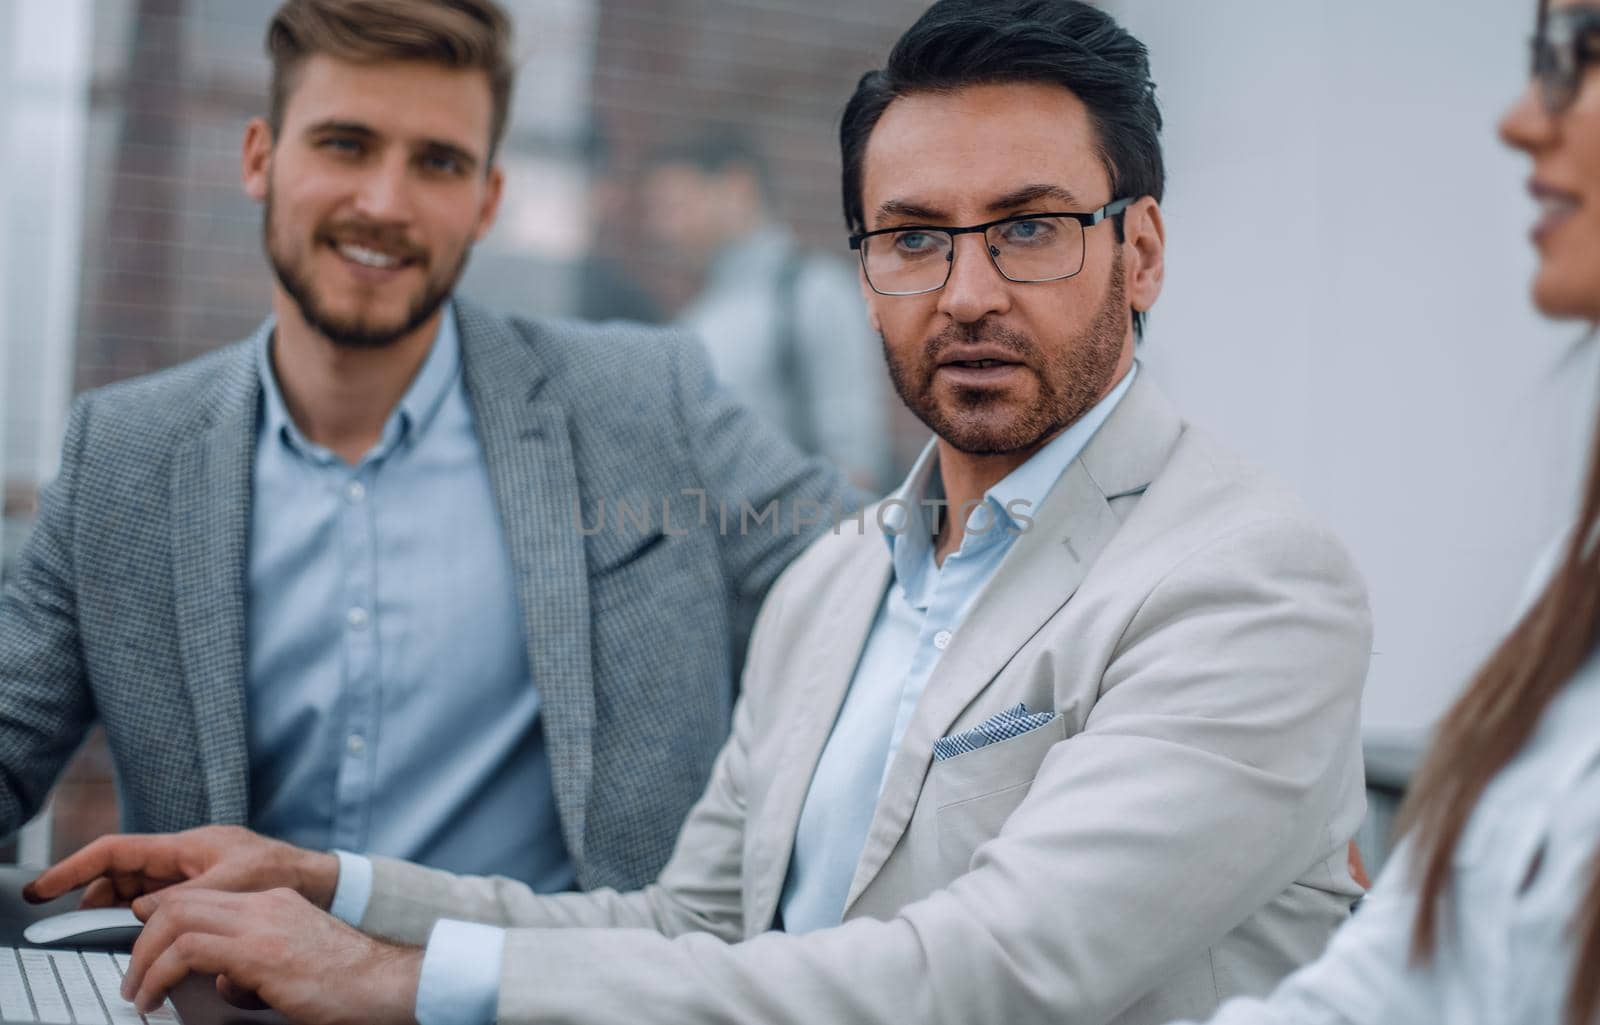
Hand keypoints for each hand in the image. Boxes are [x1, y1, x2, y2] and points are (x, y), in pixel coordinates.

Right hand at [22, 825, 340, 913]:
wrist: (318, 880)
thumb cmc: (282, 873)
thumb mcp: (233, 886)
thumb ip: (184, 899)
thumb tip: (141, 911)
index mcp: (186, 846)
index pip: (116, 852)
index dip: (75, 868)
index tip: (43, 889)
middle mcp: (183, 858)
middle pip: (120, 874)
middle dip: (92, 898)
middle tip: (74, 928)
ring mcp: (190, 875)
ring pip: (136, 893)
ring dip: (118, 915)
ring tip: (110, 943)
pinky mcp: (202, 892)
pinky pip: (158, 905)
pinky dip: (143, 922)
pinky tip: (142, 944)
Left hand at [122, 887, 419, 1024]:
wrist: (385, 983)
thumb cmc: (346, 983)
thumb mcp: (294, 959)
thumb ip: (257, 958)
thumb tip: (225, 982)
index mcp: (274, 903)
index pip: (202, 897)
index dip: (164, 923)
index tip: (150, 957)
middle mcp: (264, 904)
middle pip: (180, 902)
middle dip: (143, 941)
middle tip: (134, 978)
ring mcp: (262, 924)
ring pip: (175, 920)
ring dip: (144, 960)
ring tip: (139, 993)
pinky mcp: (258, 952)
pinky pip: (187, 951)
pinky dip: (158, 975)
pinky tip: (155, 999)